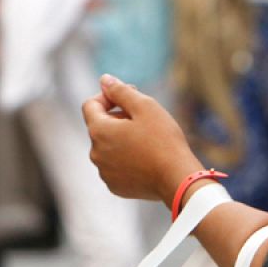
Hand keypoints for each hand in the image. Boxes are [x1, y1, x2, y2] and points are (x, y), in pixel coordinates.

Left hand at [82, 75, 203, 204]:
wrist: (177, 179)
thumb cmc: (163, 140)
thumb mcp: (145, 106)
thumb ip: (120, 91)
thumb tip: (104, 80)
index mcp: (99, 131)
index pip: (90, 105)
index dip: (108, 96)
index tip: (128, 98)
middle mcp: (95, 154)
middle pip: (100, 126)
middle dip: (118, 118)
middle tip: (145, 119)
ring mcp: (104, 172)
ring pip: (108, 147)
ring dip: (122, 139)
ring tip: (148, 141)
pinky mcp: (115, 186)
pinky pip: (116, 166)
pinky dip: (126, 159)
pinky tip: (146, 159)